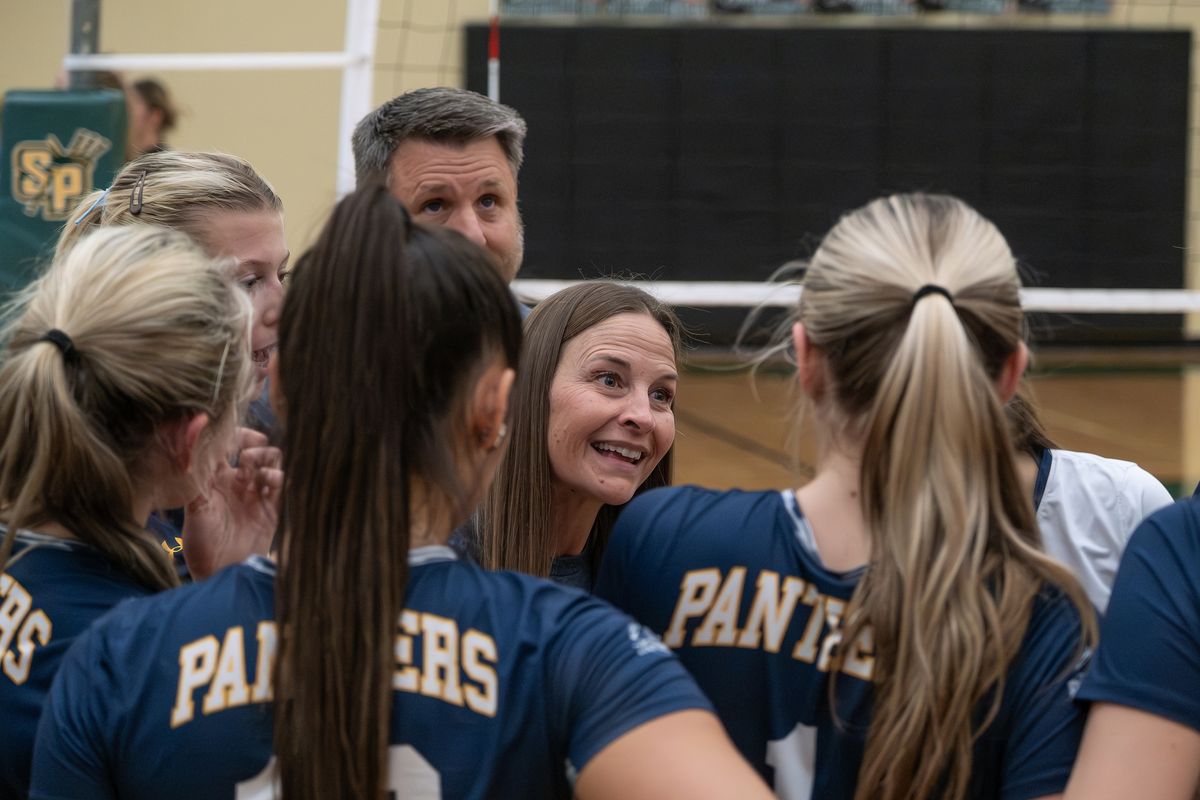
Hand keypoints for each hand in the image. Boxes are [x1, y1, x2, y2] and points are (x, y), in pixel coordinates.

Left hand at [182, 427, 282, 579]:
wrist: (222, 573)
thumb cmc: (203, 544)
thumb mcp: (195, 508)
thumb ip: (196, 477)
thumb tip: (190, 446)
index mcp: (215, 479)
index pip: (227, 446)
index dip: (235, 436)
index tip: (239, 438)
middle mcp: (237, 483)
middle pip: (253, 450)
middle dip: (254, 447)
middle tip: (249, 457)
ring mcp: (256, 495)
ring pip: (270, 464)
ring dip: (267, 460)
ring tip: (258, 471)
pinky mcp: (272, 508)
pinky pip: (281, 484)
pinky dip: (278, 477)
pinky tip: (269, 482)